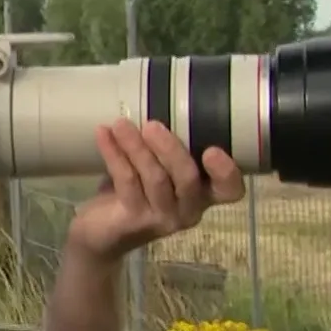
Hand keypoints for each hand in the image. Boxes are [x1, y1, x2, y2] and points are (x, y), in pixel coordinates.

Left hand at [65, 119, 245, 263]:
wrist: (100, 231)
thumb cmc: (135, 191)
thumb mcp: (158, 168)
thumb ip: (167, 148)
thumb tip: (160, 98)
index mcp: (203, 195)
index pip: (230, 189)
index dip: (227, 173)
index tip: (213, 149)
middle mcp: (188, 209)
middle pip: (187, 179)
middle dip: (170, 149)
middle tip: (151, 125)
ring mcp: (161, 218)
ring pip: (154, 179)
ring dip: (137, 148)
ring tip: (120, 124)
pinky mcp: (133, 219)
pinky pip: (126, 182)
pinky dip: (114, 154)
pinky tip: (103, 134)